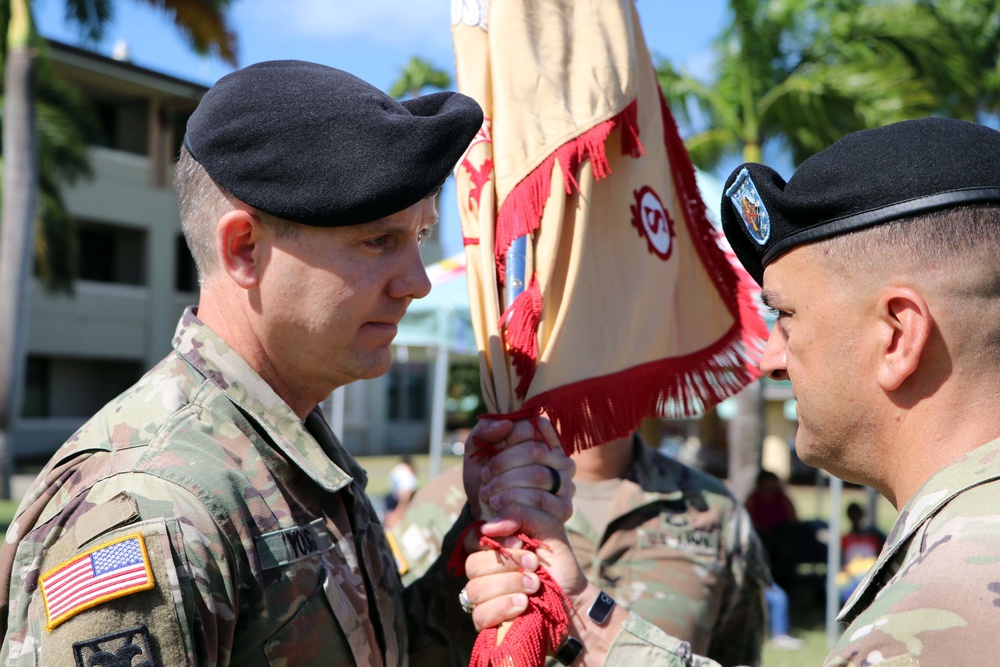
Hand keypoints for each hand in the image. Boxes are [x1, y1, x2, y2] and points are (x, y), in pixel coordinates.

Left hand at [462, 416, 574, 521]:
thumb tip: (505, 424)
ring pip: (537, 475)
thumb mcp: (478, 450)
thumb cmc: (486, 477)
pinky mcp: (563, 509)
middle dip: (503, 463)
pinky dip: (513, 502)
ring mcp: (566, 485)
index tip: (493, 448)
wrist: (486, 515)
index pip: (538, 426)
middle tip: (485, 475)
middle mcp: (563, 461)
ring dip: (505, 484)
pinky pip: (539, 501)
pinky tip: (497, 507)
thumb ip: (485, 431)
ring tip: (488, 493)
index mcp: (547, 442)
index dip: (512, 434)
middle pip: (535, 451)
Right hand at [462, 502, 588, 630]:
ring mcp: (484, 599)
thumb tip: (488, 525)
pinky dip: (502, 607)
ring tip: (534, 585)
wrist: (574, 599)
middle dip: (508, 563)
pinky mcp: (487, 622)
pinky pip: (479, 615)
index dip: (492, 540)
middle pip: (472, 565)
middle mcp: (484, 572)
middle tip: (534, 565)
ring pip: (475, 590)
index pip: (472, 539)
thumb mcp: (548, 528)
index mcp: (494, 549)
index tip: (519, 540)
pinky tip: (523, 605)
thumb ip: (522, 512)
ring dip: (509, 584)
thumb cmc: (559, 564)